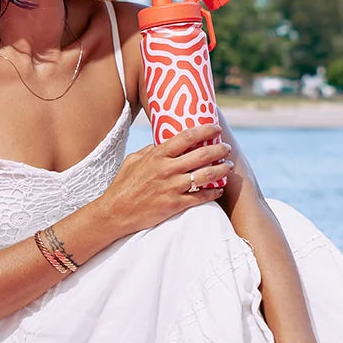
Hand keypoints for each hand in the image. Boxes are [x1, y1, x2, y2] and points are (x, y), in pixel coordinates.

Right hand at [97, 124, 233, 235]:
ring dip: (221, 170)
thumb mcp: (133, 160)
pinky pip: (200, 197)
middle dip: (219, 150)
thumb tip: (164, 142)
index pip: (186, 137)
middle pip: (201, 155)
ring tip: (228, 167)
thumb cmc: (122, 186)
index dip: (205, 130)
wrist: (115, 213)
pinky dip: (213, 193)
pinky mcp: (174, 205)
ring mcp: (171, 187)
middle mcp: (166, 169)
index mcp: (157, 155)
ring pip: (205, 176)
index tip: (216, 129)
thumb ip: (150, 150)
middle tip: (226, 149)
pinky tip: (219, 190)